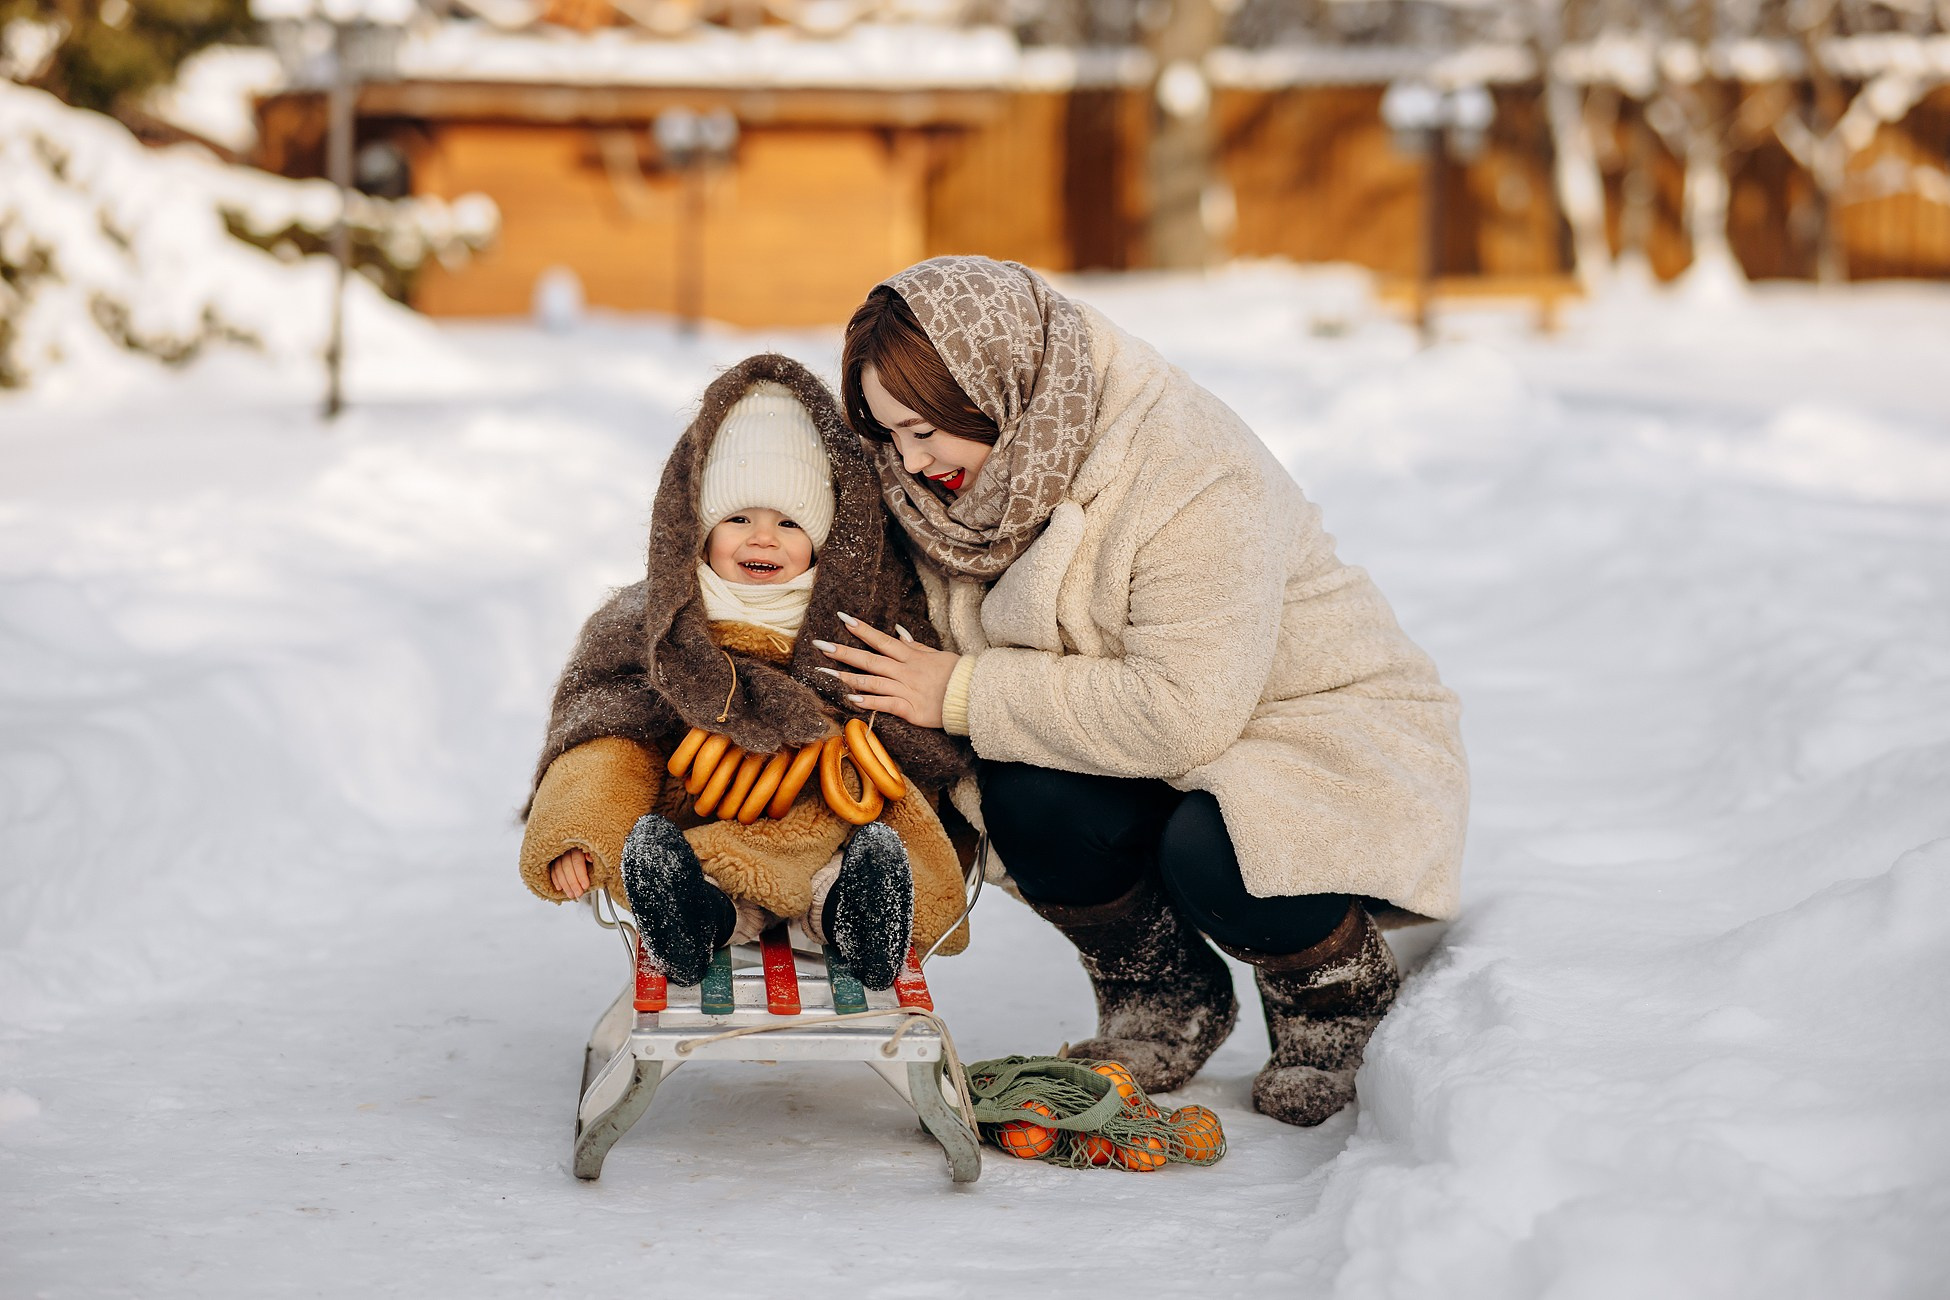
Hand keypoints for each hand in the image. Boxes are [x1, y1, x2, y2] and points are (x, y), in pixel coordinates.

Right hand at [549, 848, 592, 900]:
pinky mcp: (553, 860)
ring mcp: (559, 855)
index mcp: (578, 848)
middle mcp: (567, 850)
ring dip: (565, 885)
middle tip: (578, 894)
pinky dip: (556, 880)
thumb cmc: (590, 856)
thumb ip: (594, 857)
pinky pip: (552, 871)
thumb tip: (589, 858)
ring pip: (558, 870)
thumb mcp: (596, 855)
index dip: (581, 875)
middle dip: (573, 883)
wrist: (582, 850)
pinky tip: (560, 888)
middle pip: (567, 867)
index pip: (577, 862)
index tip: (585, 886)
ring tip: (571, 894)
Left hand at [814, 612, 957, 730]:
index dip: (862, 630)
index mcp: (911, 656)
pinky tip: (850, 699)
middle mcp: (906, 671)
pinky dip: (869, 701)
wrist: (974, 696)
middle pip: (870, 659)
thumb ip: (914, 646)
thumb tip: (898, 632)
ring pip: (873, 681)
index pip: (882, 640)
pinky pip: (886, 704)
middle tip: (820, 645)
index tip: (842, 619)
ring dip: (848, 677)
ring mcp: (907, 690)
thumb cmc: (956, 674)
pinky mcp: (911, 709)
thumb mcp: (936, 655)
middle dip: (844, 652)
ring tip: (825, 673)